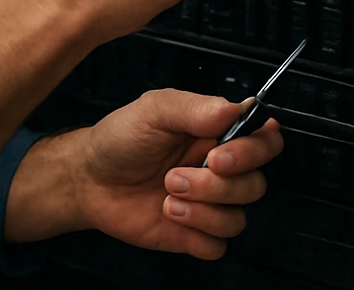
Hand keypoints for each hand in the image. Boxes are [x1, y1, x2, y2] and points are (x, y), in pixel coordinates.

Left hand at [5, 89, 283, 259]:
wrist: (88, 178)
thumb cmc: (120, 138)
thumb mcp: (153, 110)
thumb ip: (195, 107)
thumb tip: (239, 107)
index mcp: (216, 134)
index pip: (265, 141)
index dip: (257, 148)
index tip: (223, 151)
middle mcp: (219, 170)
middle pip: (256, 183)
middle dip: (220, 183)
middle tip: (179, 173)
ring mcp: (209, 204)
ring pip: (239, 217)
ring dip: (202, 207)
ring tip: (167, 191)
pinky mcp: (195, 233)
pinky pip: (218, 245)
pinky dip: (197, 232)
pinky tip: (170, 214)